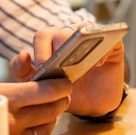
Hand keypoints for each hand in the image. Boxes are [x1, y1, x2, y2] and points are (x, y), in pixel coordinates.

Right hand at [0, 67, 72, 134]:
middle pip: (50, 110)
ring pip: (45, 129)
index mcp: (4, 98)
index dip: (59, 84)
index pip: (43, 92)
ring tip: (50, 106)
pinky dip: (36, 130)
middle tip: (62, 90)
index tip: (66, 78)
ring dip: (51, 116)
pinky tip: (31, 122)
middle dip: (60, 99)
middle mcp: (11, 121)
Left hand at [9, 25, 124, 117]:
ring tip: (79, 60)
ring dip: (80, 44)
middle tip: (60, 65)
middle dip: (59, 47)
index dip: (40, 49)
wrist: (91, 104)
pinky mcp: (112, 45)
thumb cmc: (64, 90)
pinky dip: (103, 50)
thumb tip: (22, 55)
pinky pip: (109, 39)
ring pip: (84, 30)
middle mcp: (70, 35)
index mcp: (50, 42)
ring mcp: (92, 38)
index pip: (42, 36)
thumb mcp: (41, 86)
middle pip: (62, 32)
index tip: (42, 65)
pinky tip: (98, 64)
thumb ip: (25, 73)